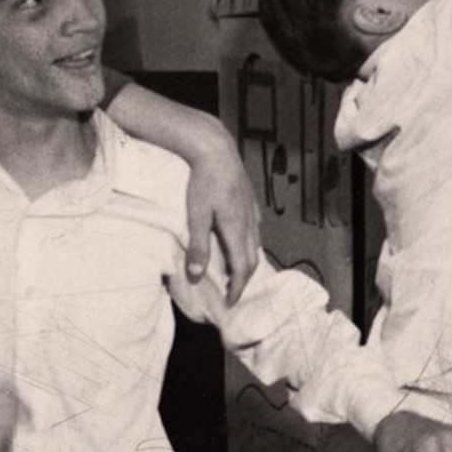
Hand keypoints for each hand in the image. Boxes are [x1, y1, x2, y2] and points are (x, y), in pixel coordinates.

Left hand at [184, 129, 262, 288]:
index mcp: (237, 229)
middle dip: (243, 279)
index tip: (229, 302)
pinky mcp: (250, 201)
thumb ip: (198, 247)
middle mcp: (249, 223)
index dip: (237, 288)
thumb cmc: (202, 181)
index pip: (243, 268)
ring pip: (255, 244)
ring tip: (234, 271)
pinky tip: (238, 241)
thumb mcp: (196, 215)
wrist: (215, 149)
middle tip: (231, 291)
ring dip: (246, 261)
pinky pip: (254, 229)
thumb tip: (197, 276)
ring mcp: (252, 211)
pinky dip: (248, 244)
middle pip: (252, 259)